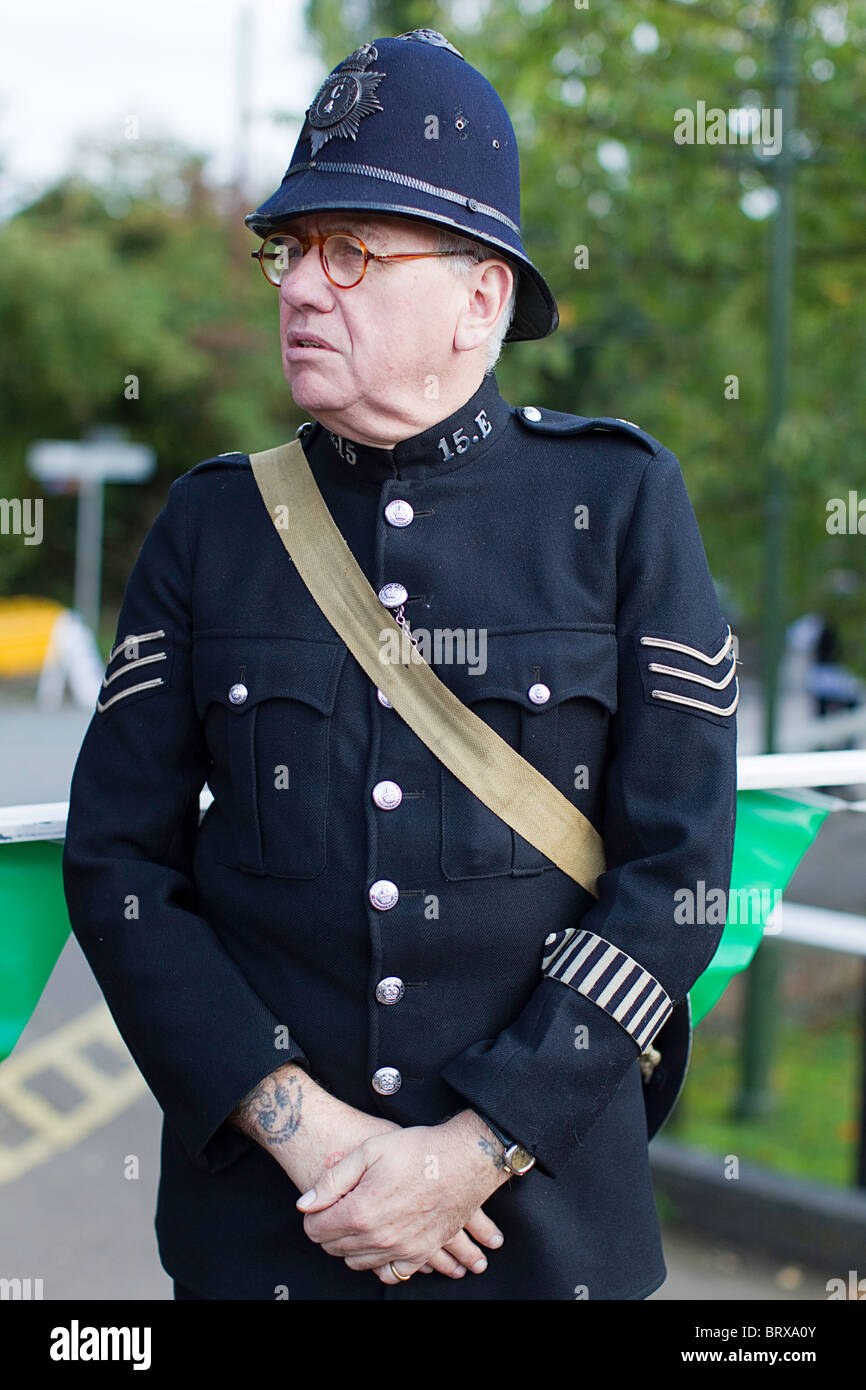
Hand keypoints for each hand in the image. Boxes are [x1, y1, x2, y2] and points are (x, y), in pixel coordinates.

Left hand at [296, 1116, 509, 1283]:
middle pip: (335, 1248)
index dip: (313, 1214)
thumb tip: (304, 1204)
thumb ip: (331, 1180)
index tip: (321, 1203)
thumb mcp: (369, 1151)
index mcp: (360, 1212)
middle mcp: (378, 1239)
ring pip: (358, 1263)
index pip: (316, 1229)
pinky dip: (380, 1263)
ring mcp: (401, 1250)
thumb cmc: (418, 1150)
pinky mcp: (421, 1254)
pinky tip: (380, 1244)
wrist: (465, 1160)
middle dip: (329, 1229)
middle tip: (339, 1207)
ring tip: (359, 1221)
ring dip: (351, 1246)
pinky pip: (391, 1274)